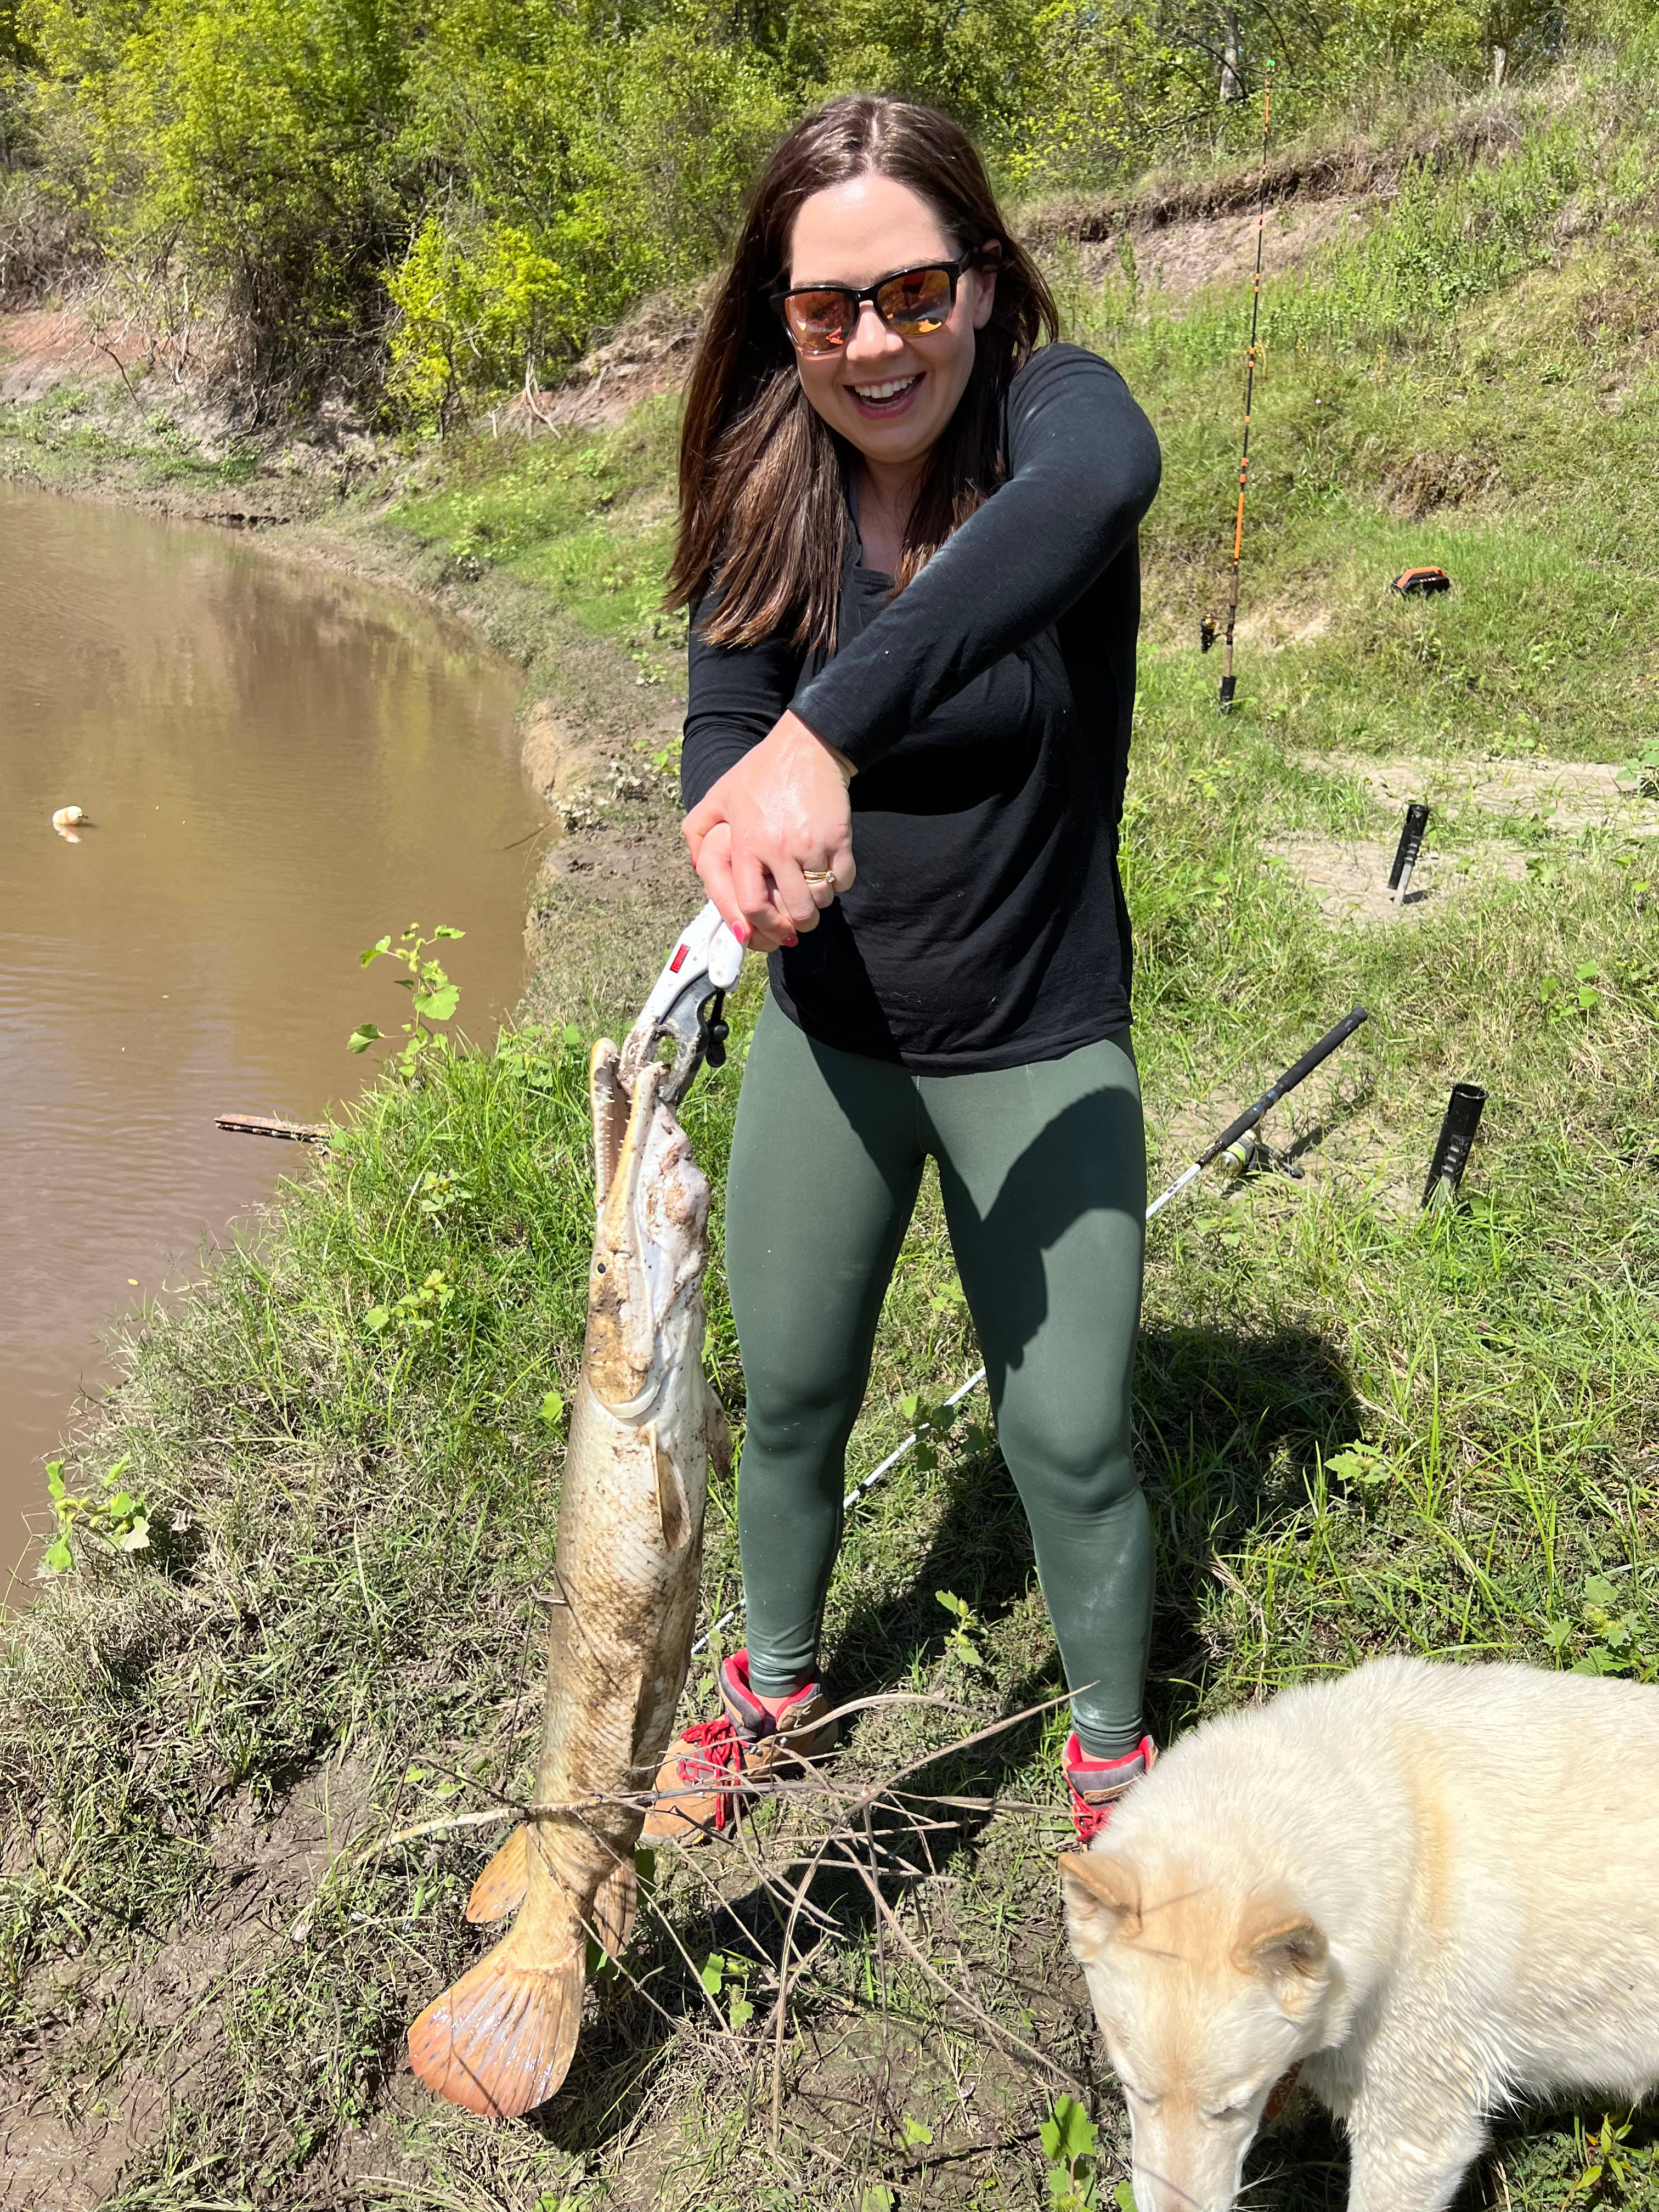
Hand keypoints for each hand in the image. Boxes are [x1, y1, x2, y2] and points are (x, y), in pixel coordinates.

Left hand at [683, 710, 855, 949]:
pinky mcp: (838, 837)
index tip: (768, 930)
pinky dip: (838, 883)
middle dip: (799, 922)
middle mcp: (778, 848)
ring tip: (813, 889)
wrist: (807, 745)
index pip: (751, 904)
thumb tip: (693, 866)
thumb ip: (697, 829)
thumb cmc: (761, 771)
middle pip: (795, 911)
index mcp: (747, 843)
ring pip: (821, 899)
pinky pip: (843, 880)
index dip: (761, 927)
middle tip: (800, 917)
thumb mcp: (720, 795)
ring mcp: (810, 844)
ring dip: (819, 901)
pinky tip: (830, 871)